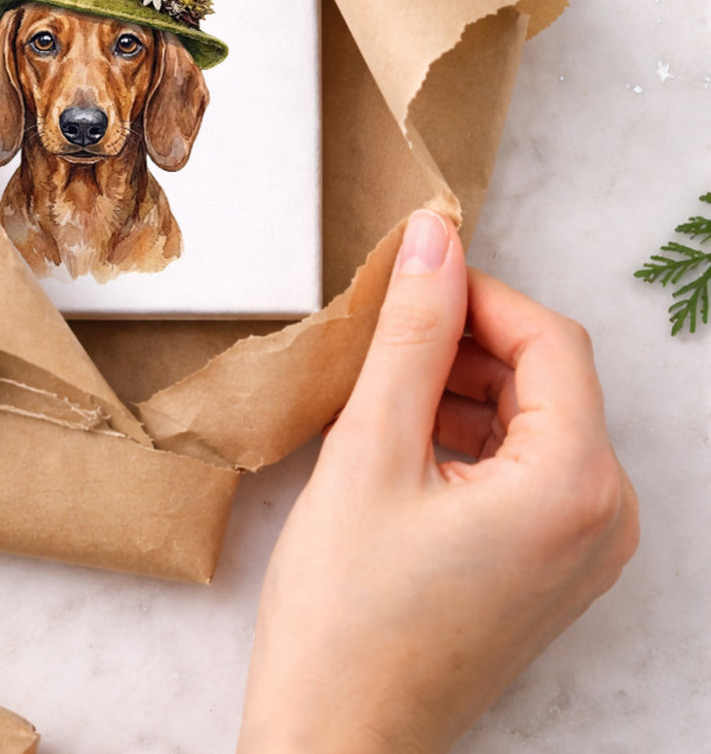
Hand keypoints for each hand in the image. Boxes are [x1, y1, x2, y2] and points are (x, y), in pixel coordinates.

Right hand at [238, 209, 639, 753]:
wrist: (337, 738)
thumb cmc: (346, 612)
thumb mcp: (370, 450)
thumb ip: (410, 334)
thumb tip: (434, 239)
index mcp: (575, 486)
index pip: (549, 339)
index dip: (476, 294)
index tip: (406, 279)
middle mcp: (605, 519)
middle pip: (546, 378)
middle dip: (463, 344)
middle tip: (378, 342)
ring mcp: (584, 550)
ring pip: (532, 420)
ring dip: (460, 389)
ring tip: (378, 397)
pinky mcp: (552, 568)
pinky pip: (525, 469)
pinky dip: (467, 438)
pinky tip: (399, 446)